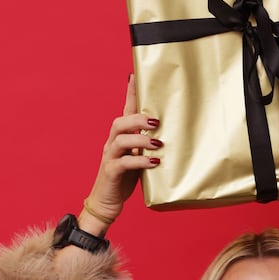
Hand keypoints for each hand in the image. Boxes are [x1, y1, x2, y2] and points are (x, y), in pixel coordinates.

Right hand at [80, 76, 163, 230]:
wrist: (106, 203)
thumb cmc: (125, 179)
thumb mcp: (139, 158)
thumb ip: (148, 147)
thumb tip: (171, 136)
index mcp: (120, 137)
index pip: (125, 111)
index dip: (129, 94)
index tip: (135, 76)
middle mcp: (112, 144)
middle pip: (120, 122)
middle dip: (138, 119)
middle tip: (157, 122)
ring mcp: (110, 157)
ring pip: (120, 140)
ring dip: (140, 139)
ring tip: (157, 144)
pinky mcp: (111, 172)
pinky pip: (123, 163)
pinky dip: (139, 161)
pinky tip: (153, 162)